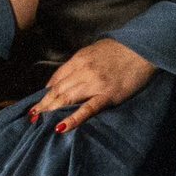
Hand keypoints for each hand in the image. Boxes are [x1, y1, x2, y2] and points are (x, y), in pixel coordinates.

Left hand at [32, 38, 155, 132]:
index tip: (37, 104)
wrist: (144, 48)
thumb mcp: (95, 50)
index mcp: (79, 59)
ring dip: (50, 111)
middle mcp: (83, 71)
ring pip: (66, 99)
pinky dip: (72, 118)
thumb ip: (79, 63)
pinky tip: (60, 127)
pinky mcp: (107, 95)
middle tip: (31, 118)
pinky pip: (87, 109)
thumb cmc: (121, 50)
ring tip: (39, 124)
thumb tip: (64, 78)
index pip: (56, 79)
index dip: (44, 93)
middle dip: (43, 105)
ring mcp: (95, 83)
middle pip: (57, 90)